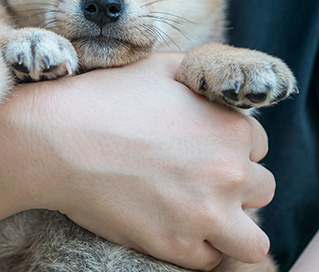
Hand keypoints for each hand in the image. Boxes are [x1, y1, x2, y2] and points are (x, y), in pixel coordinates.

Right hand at [18, 53, 273, 269]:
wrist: (56, 140)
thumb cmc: (104, 98)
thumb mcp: (159, 67)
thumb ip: (203, 72)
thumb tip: (218, 84)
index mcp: (231, 127)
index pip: (257, 147)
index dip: (229, 148)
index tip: (199, 150)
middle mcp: (229, 173)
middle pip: (261, 190)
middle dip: (233, 186)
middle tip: (195, 181)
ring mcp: (205, 214)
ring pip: (251, 240)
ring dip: (231, 229)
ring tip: (200, 217)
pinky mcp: (176, 245)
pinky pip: (209, 261)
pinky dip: (195, 248)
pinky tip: (171, 228)